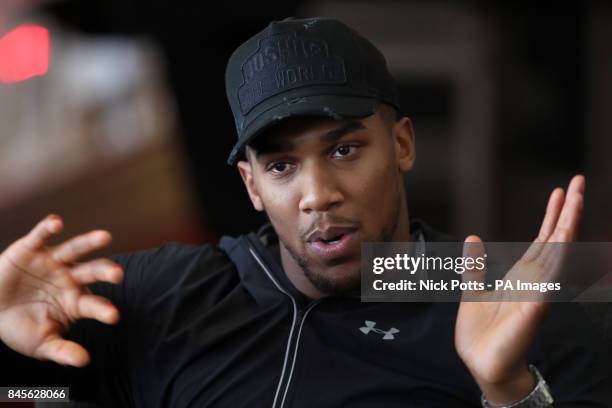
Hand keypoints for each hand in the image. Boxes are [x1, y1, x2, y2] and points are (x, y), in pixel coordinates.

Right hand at [0, 214, 122, 366]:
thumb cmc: (21, 326)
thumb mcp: (41, 343)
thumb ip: (62, 351)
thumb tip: (84, 361)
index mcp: (75, 300)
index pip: (94, 304)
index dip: (103, 310)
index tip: (113, 316)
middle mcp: (69, 277)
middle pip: (92, 272)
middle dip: (106, 272)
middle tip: (119, 275)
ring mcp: (53, 262)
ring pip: (75, 250)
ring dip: (89, 242)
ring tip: (105, 237)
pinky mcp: (31, 249)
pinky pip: (41, 236)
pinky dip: (48, 229)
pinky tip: (57, 223)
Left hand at [455, 175, 584, 404]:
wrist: (481, 362)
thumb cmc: (482, 330)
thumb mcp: (473, 289)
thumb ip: (475, 265)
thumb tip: (473, 237)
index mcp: (523, 274)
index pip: (543, 238)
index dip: (552, 215)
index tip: (560, 190)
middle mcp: (535, 280)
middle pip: (556, 240)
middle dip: (567, 211)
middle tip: (578, 182)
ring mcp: (536, 294)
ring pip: (557, 255)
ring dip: (566, 229)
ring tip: (576, 203)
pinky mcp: (532, 311)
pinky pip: (547, 286)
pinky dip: (556, 269)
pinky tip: (563, 250)